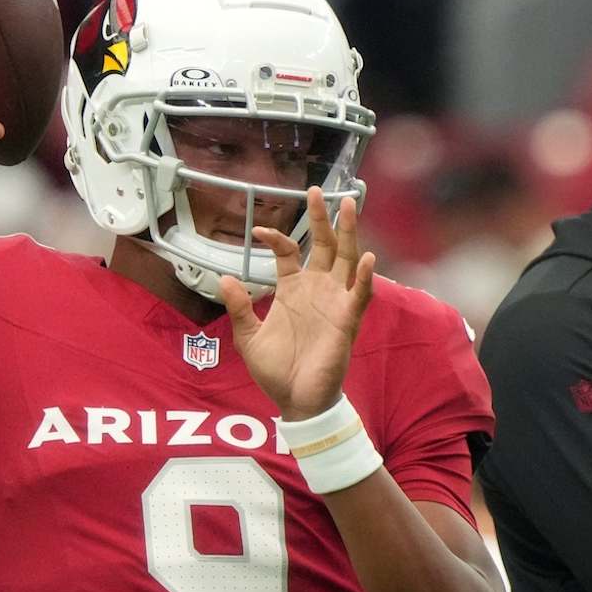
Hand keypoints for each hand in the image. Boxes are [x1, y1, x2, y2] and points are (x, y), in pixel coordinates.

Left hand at [221, 190, 375, 420]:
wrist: (295, 400)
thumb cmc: (275, 370)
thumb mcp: (248, 336)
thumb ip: (240, 306)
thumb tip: (223, 278)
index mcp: (292, 290)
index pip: (288, 252)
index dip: (277, 238)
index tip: (259, 229)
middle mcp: (317, 290)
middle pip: (324, 246)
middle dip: (323, 219)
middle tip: (319, 190)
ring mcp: (334, 302)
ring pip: (346, 260)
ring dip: (349, 233)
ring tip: (348, 205)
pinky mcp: (347, 321)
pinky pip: (360, 295)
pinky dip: (365, 278)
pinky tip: (367, 259)